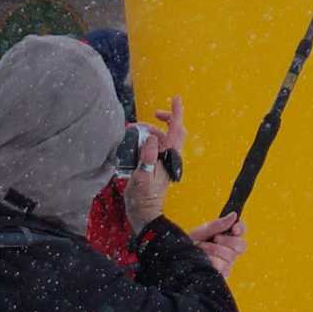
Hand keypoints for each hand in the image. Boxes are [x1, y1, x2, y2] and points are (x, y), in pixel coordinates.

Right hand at [121, 96, 185, 227]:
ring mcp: (164, 162)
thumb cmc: (142, 197)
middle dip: (166, 119)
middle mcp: (169, 158)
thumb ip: (147, 156)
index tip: (175, 98)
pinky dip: (148, 140)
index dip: (176, 113)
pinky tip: (136, 143)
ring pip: (164, 139)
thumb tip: (151, 137)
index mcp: (168, 157)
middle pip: (175, 131)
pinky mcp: (158, 167)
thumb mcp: (142, 176)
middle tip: (153, 114)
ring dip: (153, 130)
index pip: (176, 130)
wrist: (144, 213)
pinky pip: (156, 148)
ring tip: (135, 130)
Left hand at [181, 214, 244, 276]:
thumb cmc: (187, 246)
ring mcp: (226, 265)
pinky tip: (203, 259)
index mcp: (225, 238)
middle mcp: (228, 252)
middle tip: (216, 238)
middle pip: (241, 245)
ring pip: (230, 255)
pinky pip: (222, 265)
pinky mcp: (220, 275)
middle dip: (228, 240)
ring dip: (214, 249)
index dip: (240, 228)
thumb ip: (217, 225)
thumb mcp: (200, 232)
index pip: (240, 231)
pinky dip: (211, 260)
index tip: (234, 228)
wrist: (177, 259)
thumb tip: (233, 215)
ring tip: (202, 248)